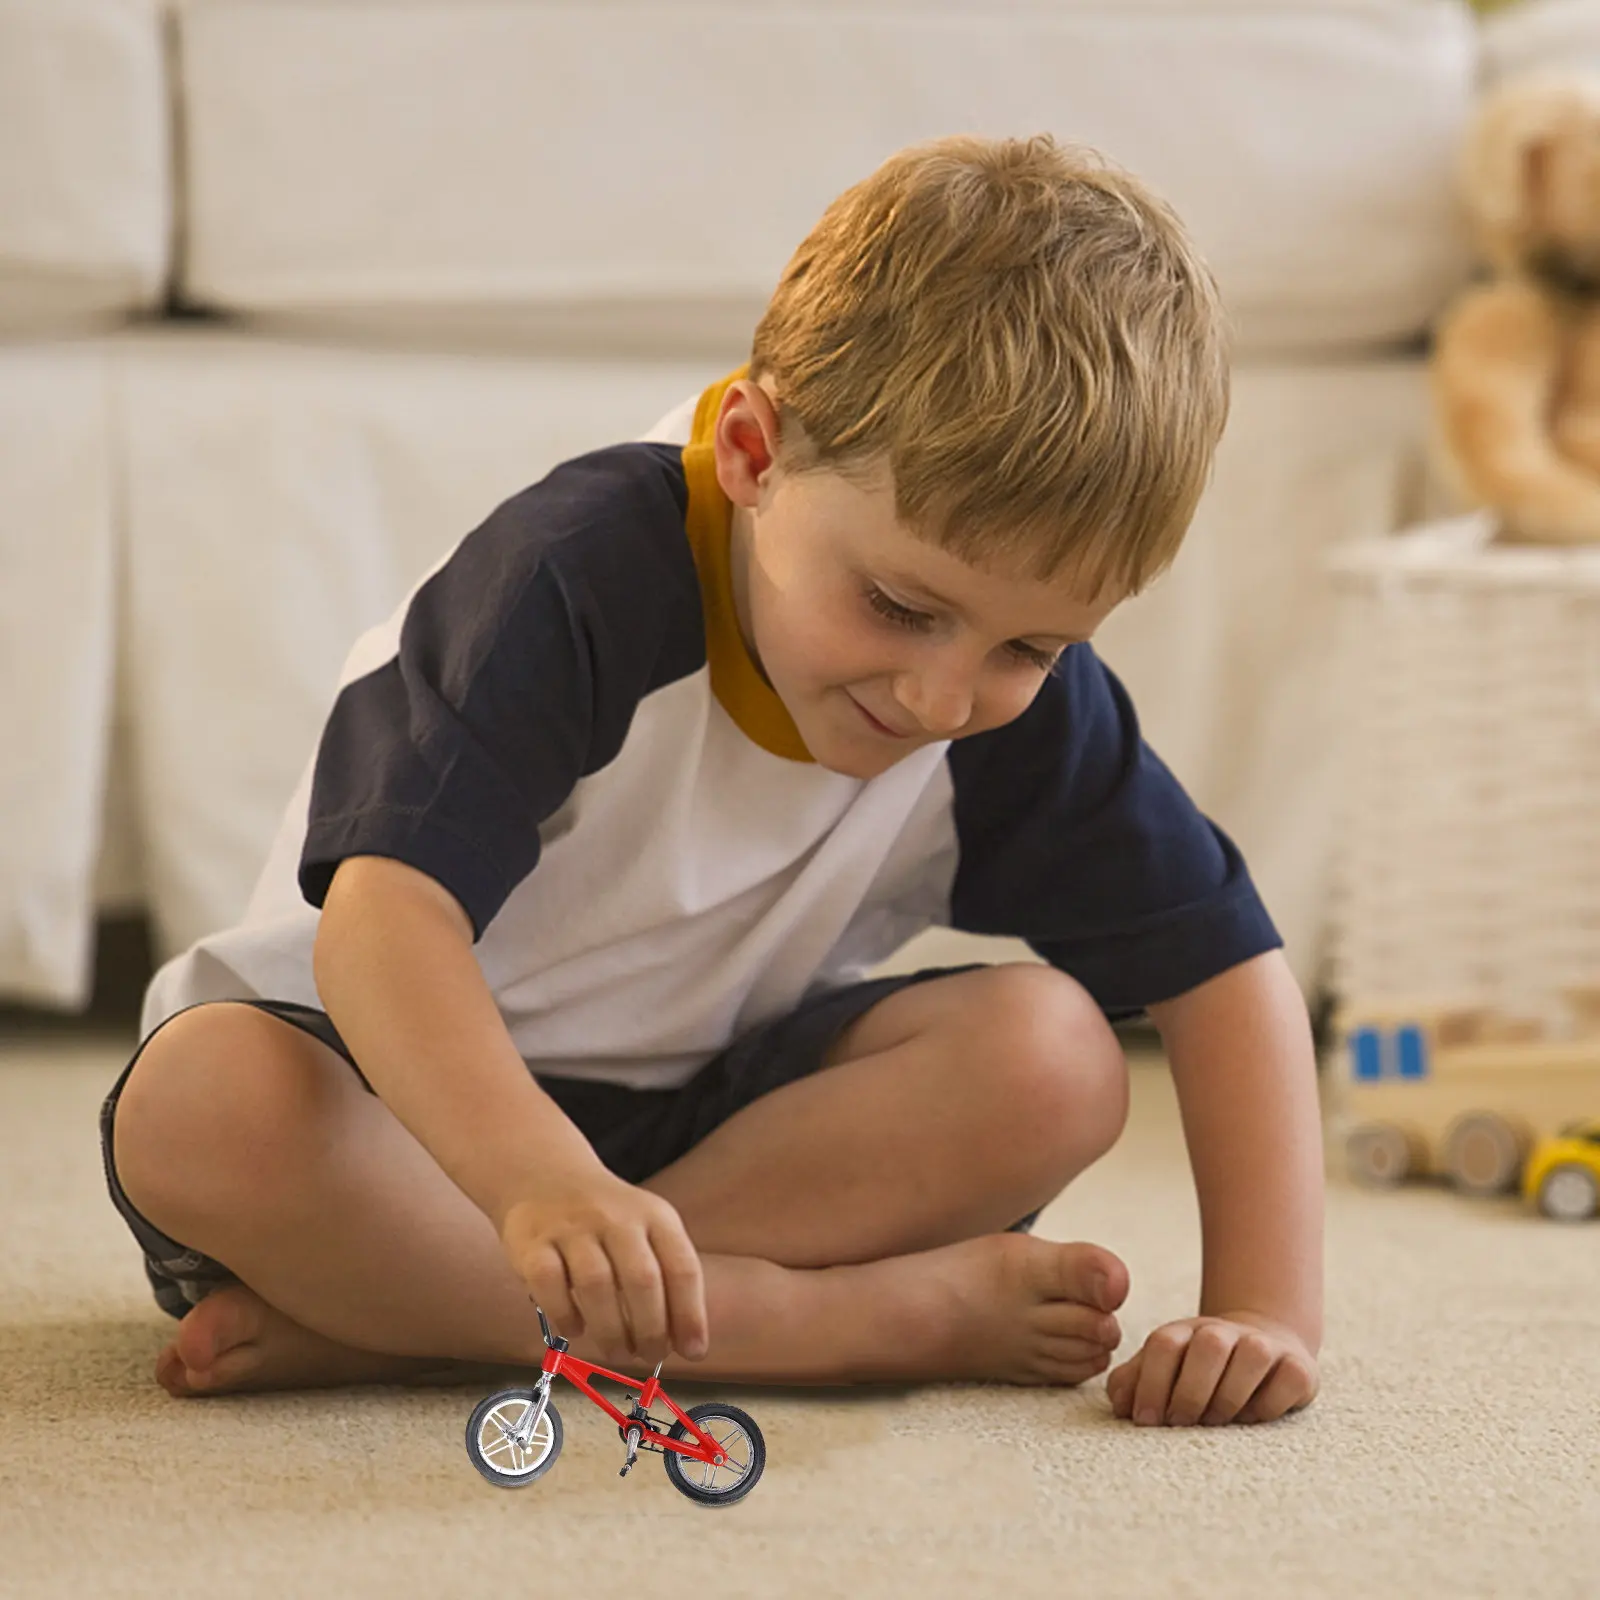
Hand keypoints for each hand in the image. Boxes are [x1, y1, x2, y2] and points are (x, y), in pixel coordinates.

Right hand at [499, 1167, 709, 1366]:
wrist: (547, 1177)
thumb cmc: (606, 1219)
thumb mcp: (646, 1230)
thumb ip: (666, 1277)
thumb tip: (687, 1342)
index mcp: (654, 1216)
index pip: (682, 1267)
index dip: (690, 1314)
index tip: (693, 1351)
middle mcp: (616, 1217)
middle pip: (642, 1280)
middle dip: (651, 1330)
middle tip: (651, 1356)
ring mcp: (572, 1227)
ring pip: (597, 1285)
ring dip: (612, 1330)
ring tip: (618, 1351)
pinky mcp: (533, 1242)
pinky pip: (550, 1284)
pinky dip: (566, 1315)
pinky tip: (576, 1329)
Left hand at [1106, 1311, 1317, 1426]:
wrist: (1262, 1349)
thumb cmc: (1200, 1372)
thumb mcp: (1164, 1371)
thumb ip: (1133, 1383)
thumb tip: (1121, 1406)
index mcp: (1186, 1331)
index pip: (1164, 1344)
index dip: (1150, 1383)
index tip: (1145, 1420)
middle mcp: (1225, 1332)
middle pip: (1208, 1346)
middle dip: (1190, 1391)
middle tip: (1181, 1422)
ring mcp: (1264, 1345)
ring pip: (1251, 1356)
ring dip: (1229, 1396)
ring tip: (1214, 1422)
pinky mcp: (1298, 1366)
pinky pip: (1287, 1381)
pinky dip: (1268, 1405)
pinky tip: (1251, 1420)